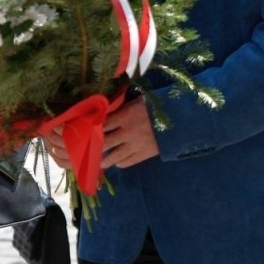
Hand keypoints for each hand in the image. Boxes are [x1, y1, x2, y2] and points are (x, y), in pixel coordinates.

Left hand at [45, 98, 164, 171]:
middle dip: (92, 146)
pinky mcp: (143, 155)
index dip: (90, 128)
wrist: (182, 121)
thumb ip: (124, 106)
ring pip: (112, 157)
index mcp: (126, 116)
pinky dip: (119, 162)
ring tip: (98, 160)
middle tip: (84, 148)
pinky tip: (117, 161)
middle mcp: (127, 133)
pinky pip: (126, 162)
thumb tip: (107, 107)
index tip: (81, 131)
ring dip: (103, 159)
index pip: (101, 124)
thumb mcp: (140, 101)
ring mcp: (135, 146)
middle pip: (103, 143)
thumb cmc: (159, 106)